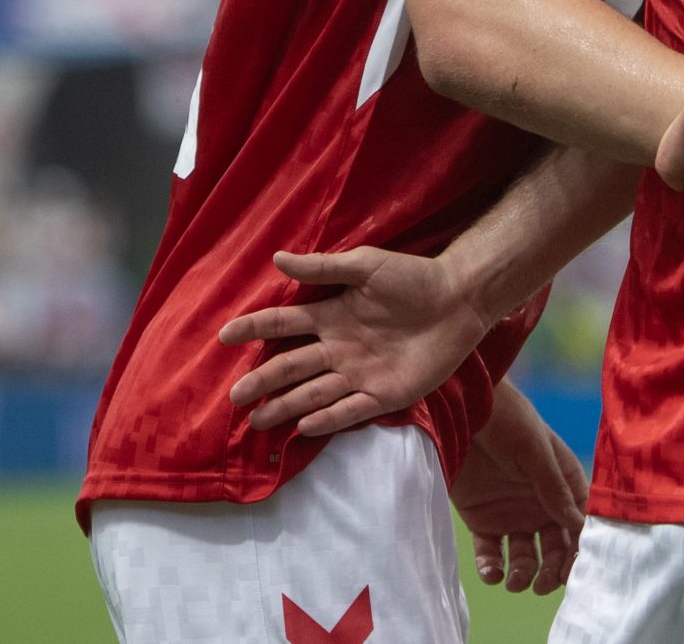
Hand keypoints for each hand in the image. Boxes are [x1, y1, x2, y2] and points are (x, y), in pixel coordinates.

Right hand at [217, 248, 489, 435]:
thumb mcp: (366, 265)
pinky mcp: (384, 393)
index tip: (223, 336)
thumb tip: (277, 258)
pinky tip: (304, 427)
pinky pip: (349, 410)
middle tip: (234, 397)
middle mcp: (338, 348)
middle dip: (262, 382)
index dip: (254, 329)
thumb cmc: (413, 277)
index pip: (283, 324)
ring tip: (256, 422)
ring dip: (285, 407)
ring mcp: (359, 373)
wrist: (459, 299)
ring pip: (313, 393)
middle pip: (291, 367)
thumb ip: (323, 266)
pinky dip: (327, 419)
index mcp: (331, 315)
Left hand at [451, 381, 587, 594]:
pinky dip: (492, 569)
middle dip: (553, 569)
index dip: (580, 549)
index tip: (574, 570)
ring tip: (515, 581)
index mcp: (563, 482)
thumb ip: (554, 487)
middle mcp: (541, 503)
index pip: (580, 523)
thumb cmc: (506, 420)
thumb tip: (577, 524)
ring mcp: (512, 513)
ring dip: (524, 573)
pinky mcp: (482, 521)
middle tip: (543, 584)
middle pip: (555, 547)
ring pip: (525, 556)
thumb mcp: (535, 450)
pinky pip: (490, 554)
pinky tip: (492, 572)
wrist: (459, 411)